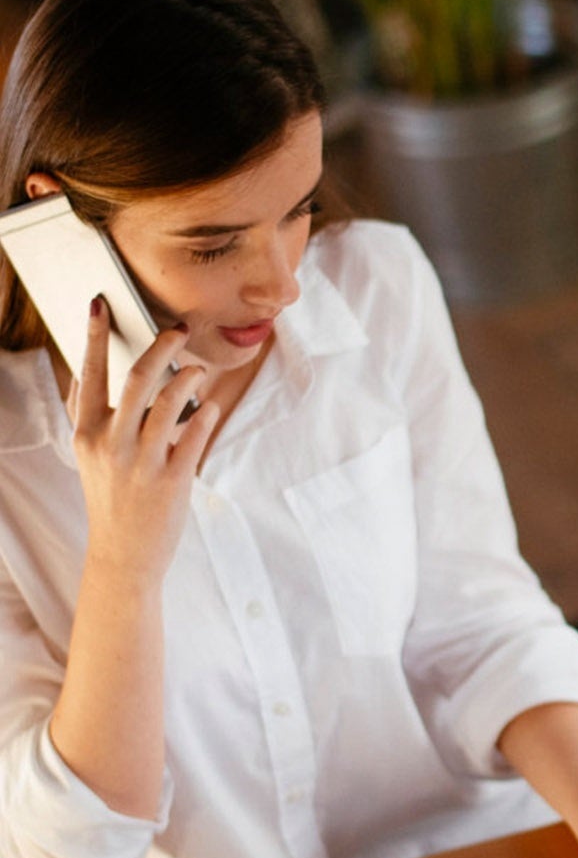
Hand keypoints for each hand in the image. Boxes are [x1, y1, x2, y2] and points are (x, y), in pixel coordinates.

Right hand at [70, 296, 218, 584]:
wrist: (123, 554)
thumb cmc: (111, 497)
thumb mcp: (88, 456)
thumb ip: (90, 416)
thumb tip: (91, 372)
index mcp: (86, 433)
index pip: (87, 373)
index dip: (93, 336)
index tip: (101, 304)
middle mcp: (111, 443)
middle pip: (137, 377)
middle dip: (161, 346)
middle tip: (180, 329)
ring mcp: (142, 462)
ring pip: (171, 401)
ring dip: (190, 377)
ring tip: (200, 368)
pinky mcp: (173, 480)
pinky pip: (195, 434)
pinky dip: (206, 414)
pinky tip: (211, 406)